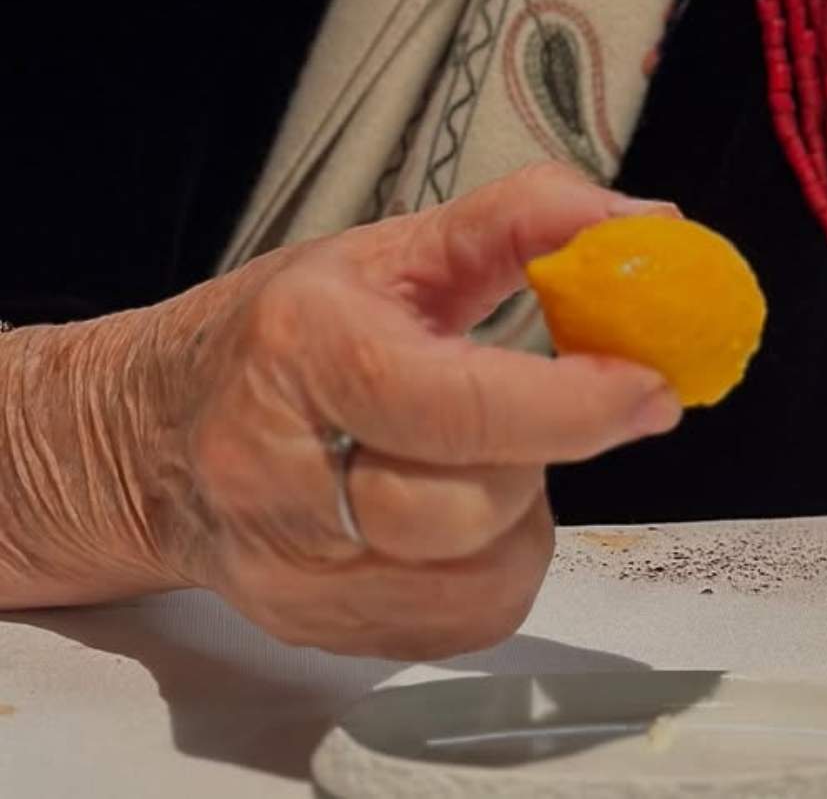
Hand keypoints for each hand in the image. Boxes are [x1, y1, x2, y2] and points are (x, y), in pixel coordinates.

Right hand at [148, 164, 680, 656]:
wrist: (152, 434)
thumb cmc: (281, 330)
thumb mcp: (391, 246)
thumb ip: (520, 221)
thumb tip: (648, 224)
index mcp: (305, 349)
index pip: (455, 403)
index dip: (571, 401)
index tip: (651, 384)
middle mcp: (283, 470)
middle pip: (470, 504)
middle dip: (549, 448)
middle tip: (571, 399)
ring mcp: (291, 567)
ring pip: (477, 576)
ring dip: (524, 513)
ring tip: (492, 453)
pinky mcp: (313, 630)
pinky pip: (461, 625)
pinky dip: (495, 568)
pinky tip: (466, 512)